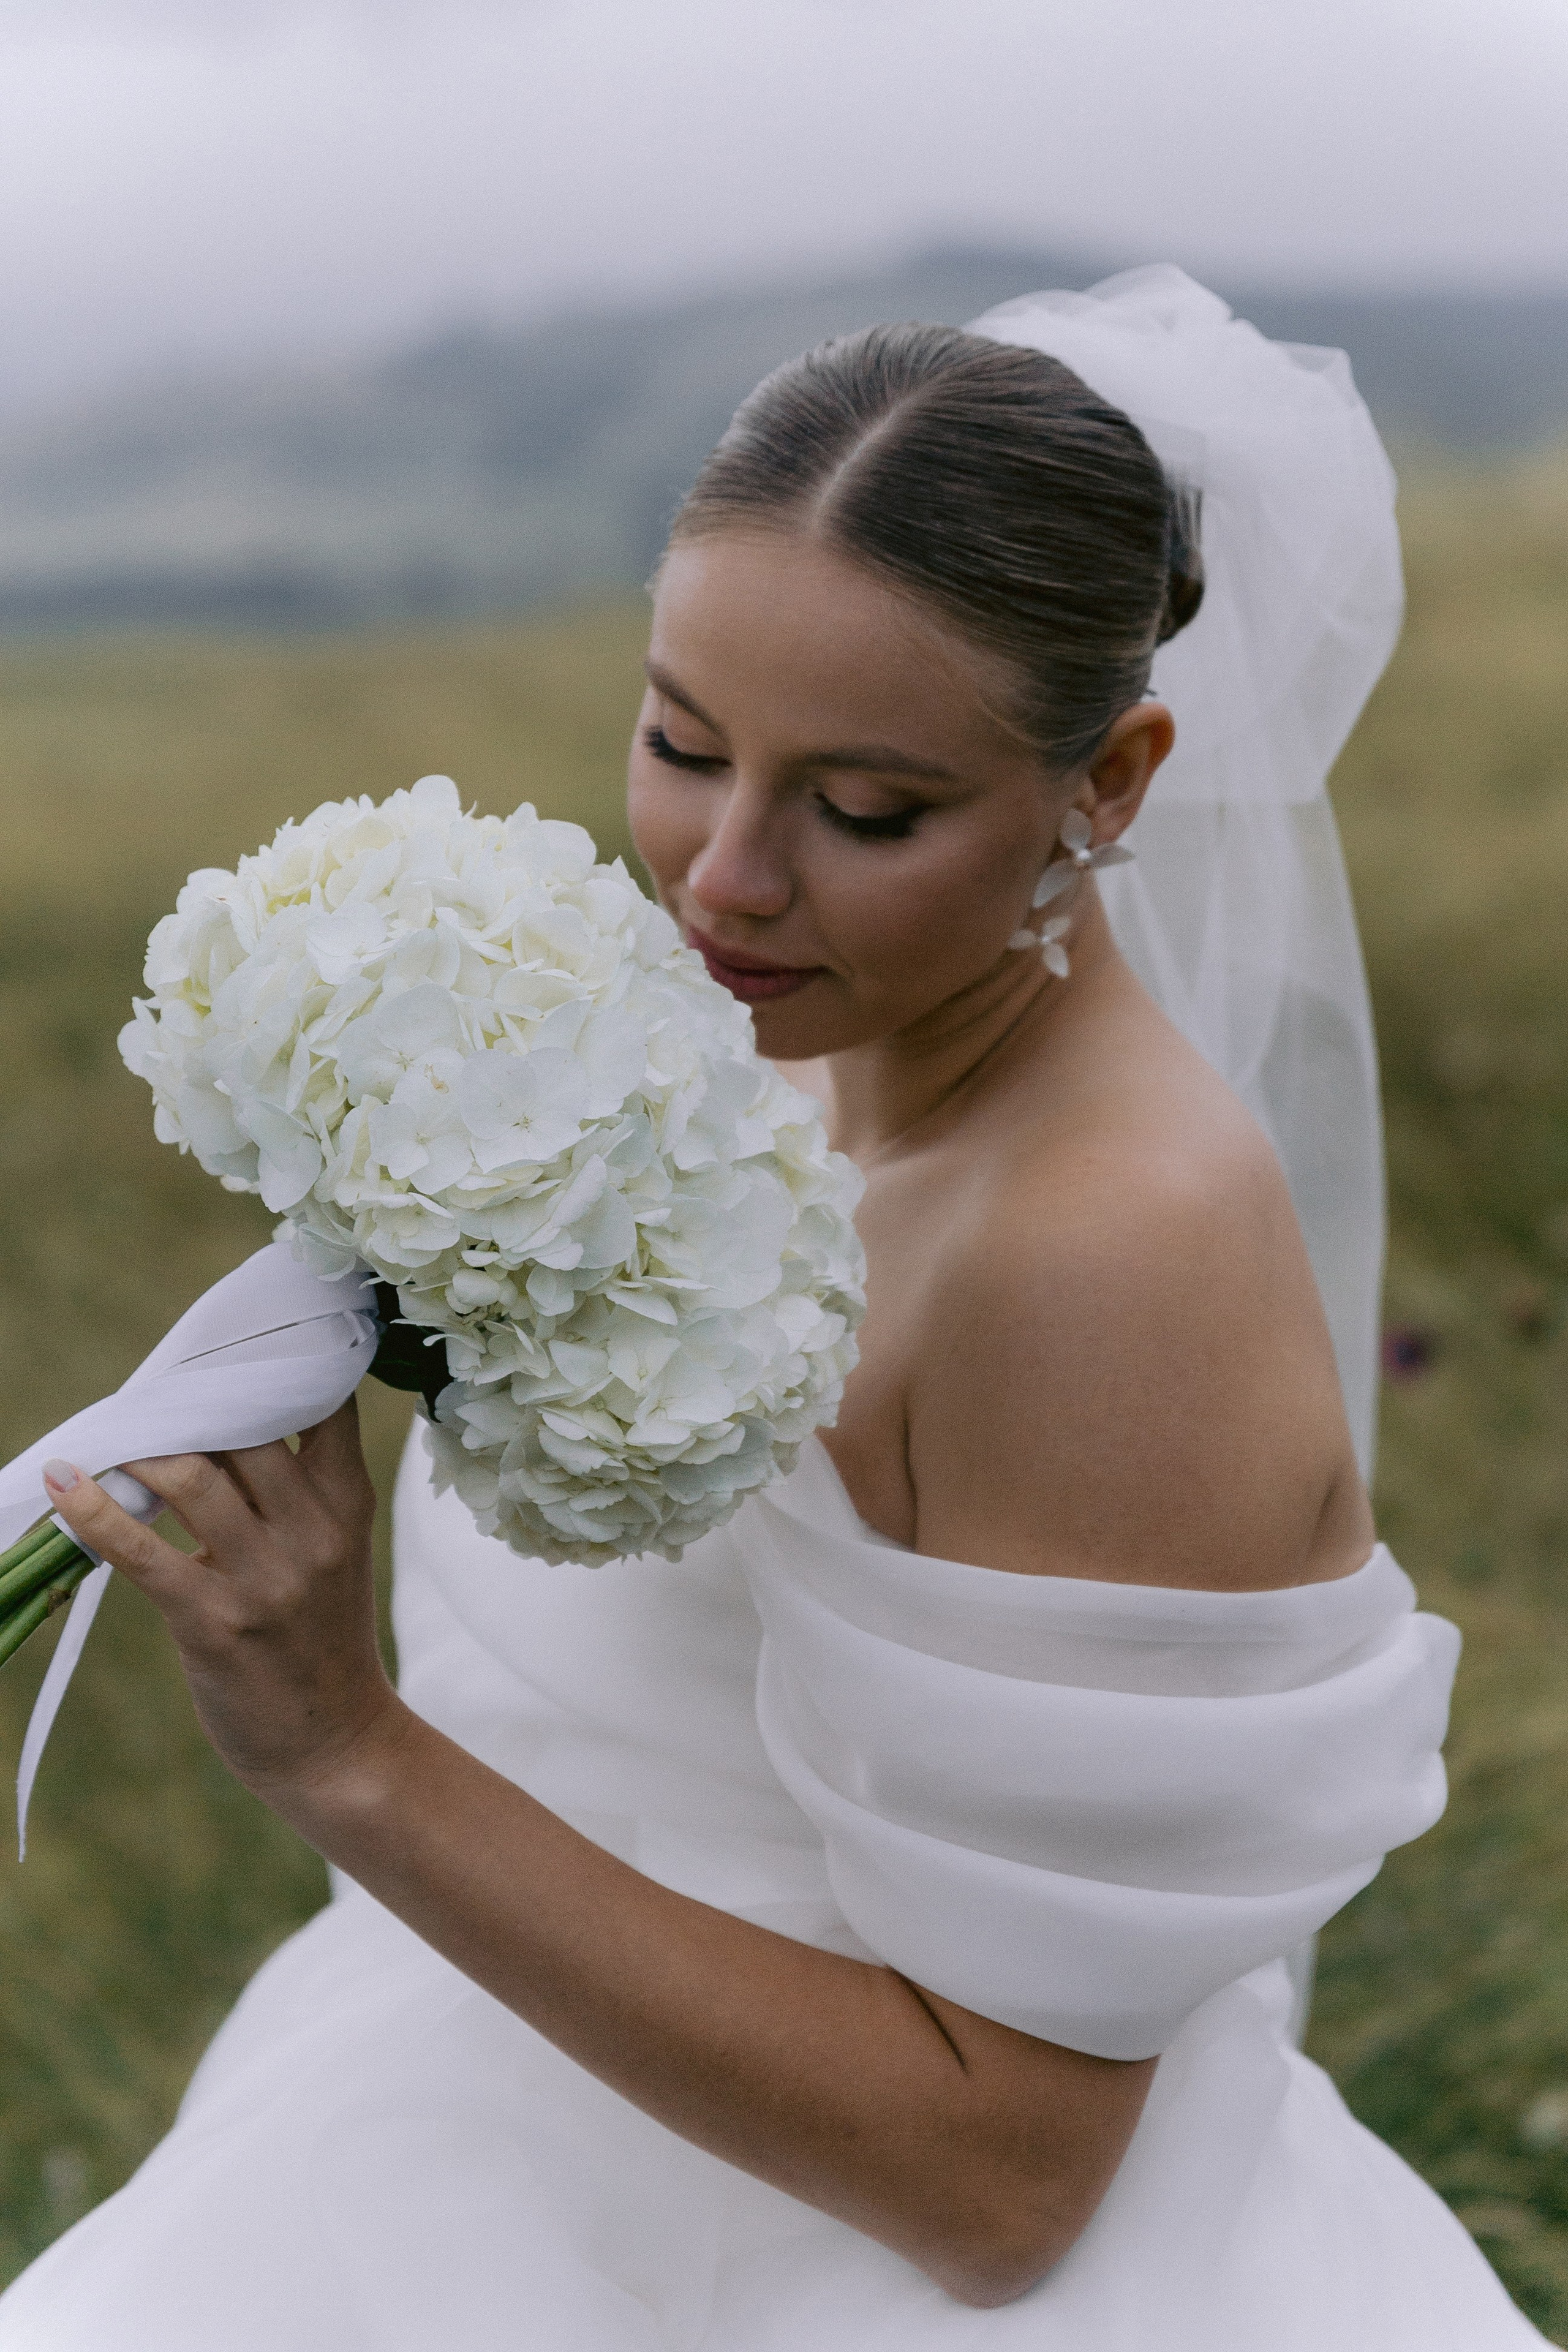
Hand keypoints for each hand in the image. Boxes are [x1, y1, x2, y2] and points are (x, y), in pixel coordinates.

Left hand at [43, 1399, 401, 1800]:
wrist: (334, 1742)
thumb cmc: (319, 1634)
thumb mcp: (330, 1549)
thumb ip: (288, 1488)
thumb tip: (205, 1422)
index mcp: (347, 1502)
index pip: (319, 1402)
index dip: (269, 1364)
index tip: (222, 1348)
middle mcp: (312, 1531)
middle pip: (242, 1428)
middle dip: (186, 1403)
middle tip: (146, 1394)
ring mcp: (264, 1578)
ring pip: (188, 1476)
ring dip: (137, 1449)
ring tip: (107, 1437)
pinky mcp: (214, 1622)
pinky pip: (140, 1550)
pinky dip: (92, 1511)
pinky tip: (64, 1485)